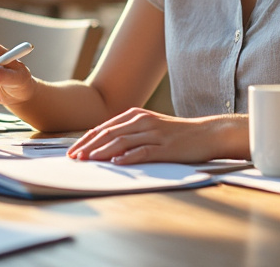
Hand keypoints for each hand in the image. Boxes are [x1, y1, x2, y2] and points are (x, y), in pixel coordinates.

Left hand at [67, 108, 220, 164]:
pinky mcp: (165, 147)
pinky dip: (128, 157)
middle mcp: (141, 121)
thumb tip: (105, 147)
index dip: (86, 140)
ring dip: (102, 152)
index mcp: (135, 116)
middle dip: (88, 146)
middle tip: (74, 158)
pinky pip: (143, 151)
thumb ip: (129, 133)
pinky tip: (116, 163)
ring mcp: (153, 133)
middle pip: (108, 133)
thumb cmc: (177, 134)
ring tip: (88, 160)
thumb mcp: (150, 128)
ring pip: (122, 141)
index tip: (72, 152)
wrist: (207, 133)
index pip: (103, 128)